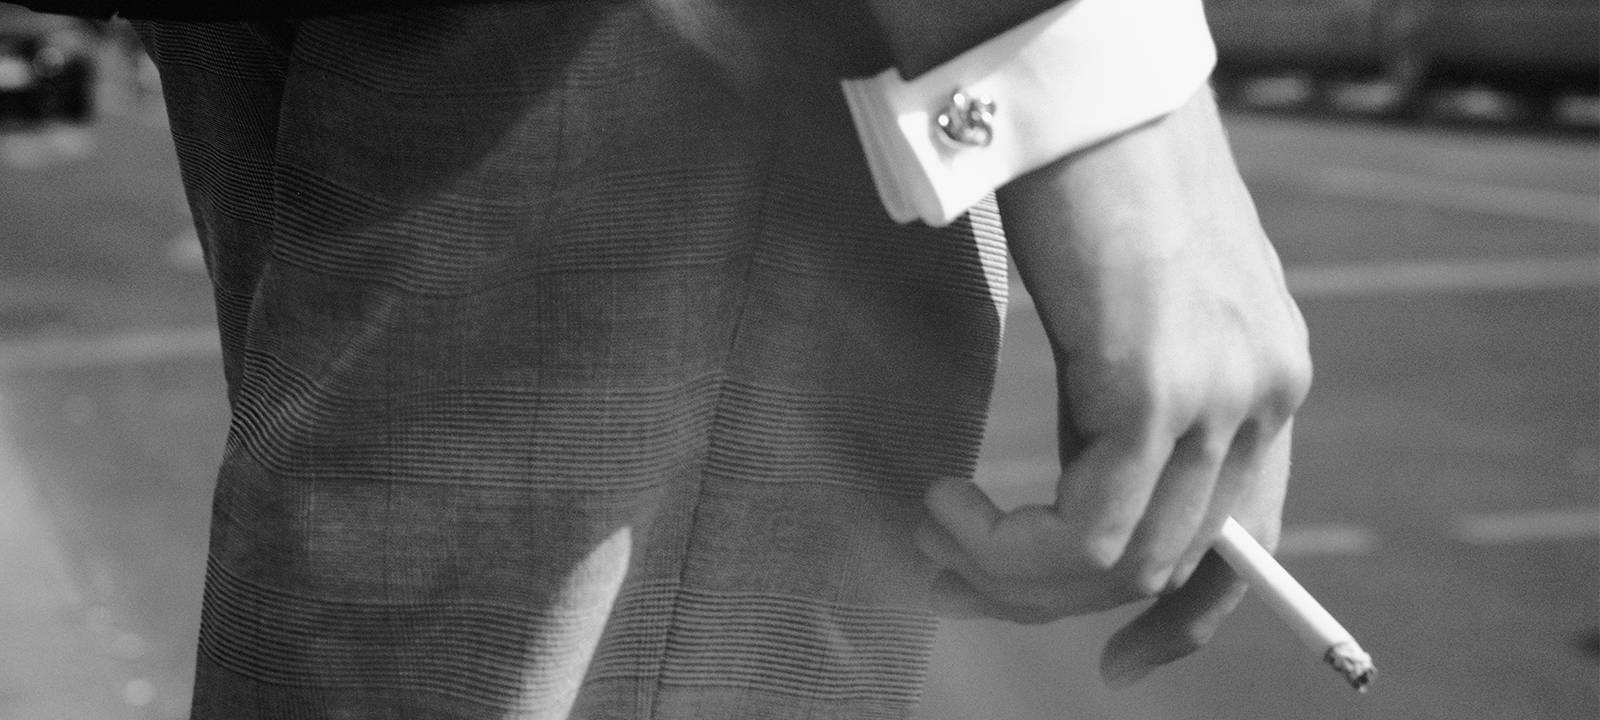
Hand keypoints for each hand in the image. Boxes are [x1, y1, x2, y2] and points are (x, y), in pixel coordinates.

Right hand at [915, 88, 1310, 686]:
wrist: (1078, 78)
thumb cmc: (1087, 170)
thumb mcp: (1130, 303)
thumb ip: (1134, 391)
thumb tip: (1084, 480)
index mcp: (1269, 375)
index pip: (1250, 543)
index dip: (1183, 621)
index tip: (1120, 663)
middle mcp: (1265, 391)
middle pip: (1171, 563)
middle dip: (1048, 599)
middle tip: (948, 582)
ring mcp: (1222, 389)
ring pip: (1123, 561)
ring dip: (1010, 576)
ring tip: (931, 530)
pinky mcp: (1157, 381)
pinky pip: (1086, 530)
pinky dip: (1005, 548)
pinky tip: (947, 506)